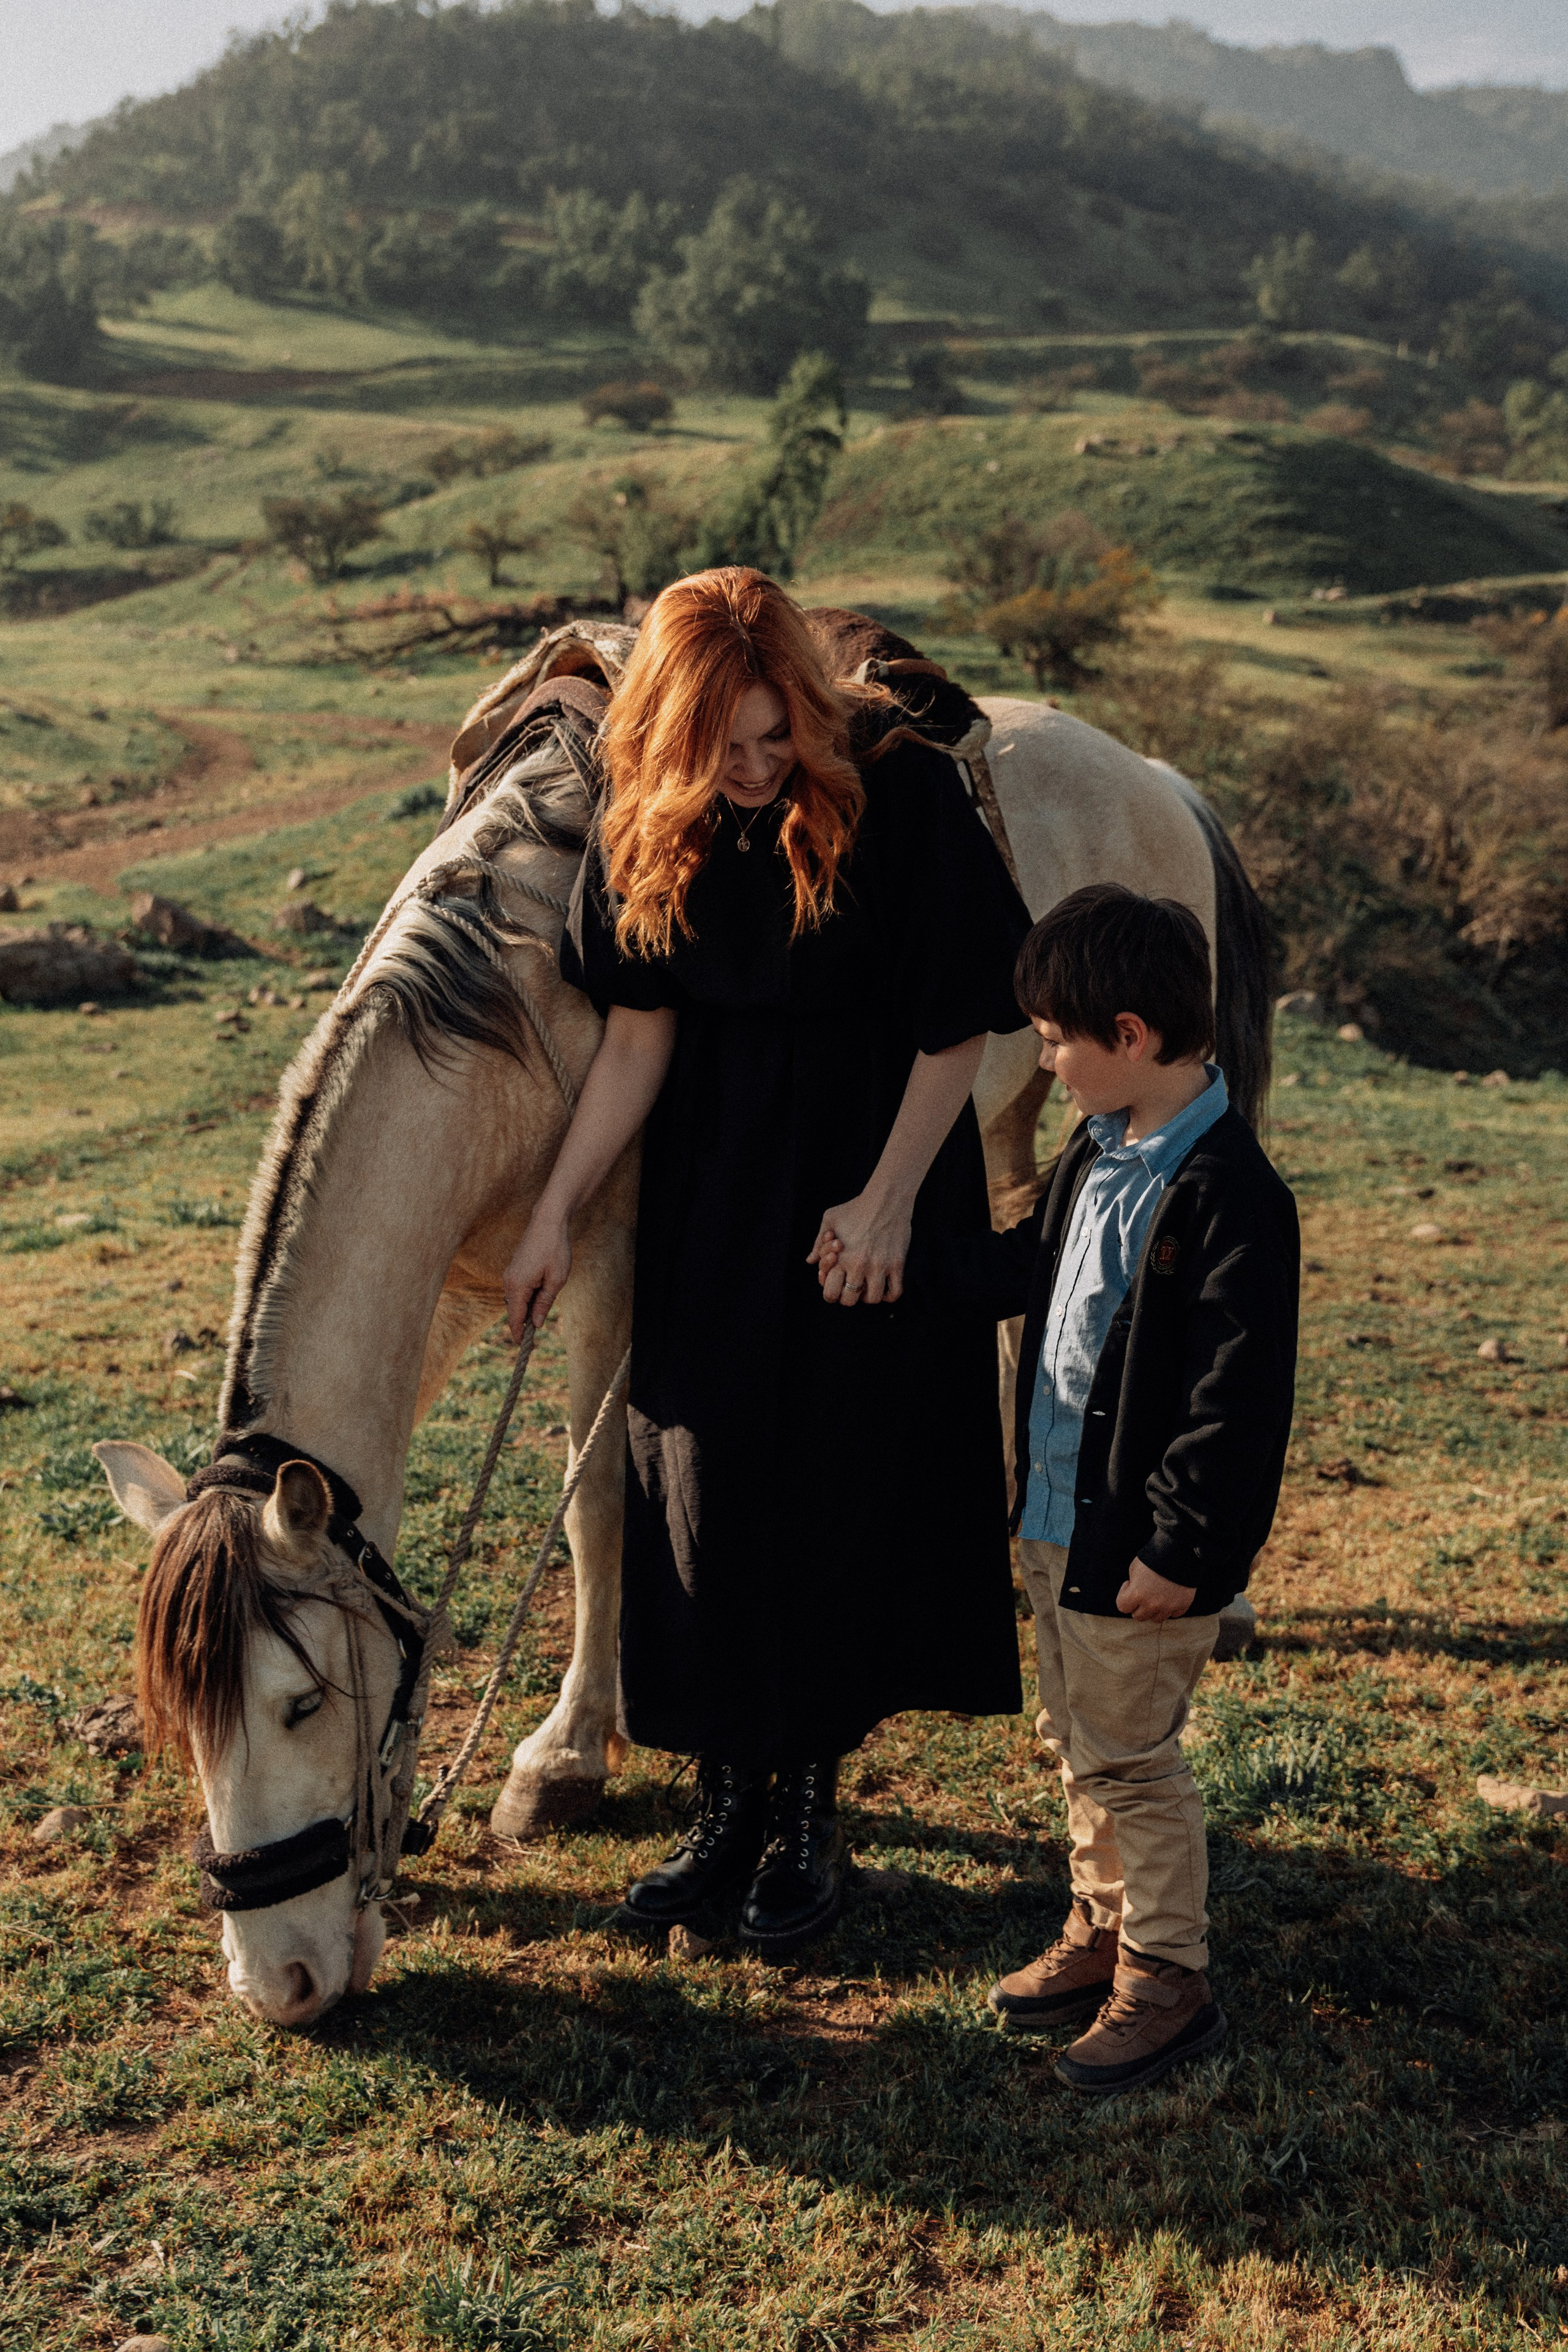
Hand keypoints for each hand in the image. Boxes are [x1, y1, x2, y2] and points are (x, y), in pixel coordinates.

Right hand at [503, 1210, 571, 1338]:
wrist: (548, 1222)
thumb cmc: (555, 1249)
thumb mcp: (556, 1280)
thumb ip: (544, 1303)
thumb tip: (536, 1323)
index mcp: (517, 1286)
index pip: (515, 1317)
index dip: (519, 1334)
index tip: (524, 1347)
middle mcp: (509, 1281)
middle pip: (514, 1310)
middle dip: (524, 1323)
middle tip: (537, 1336)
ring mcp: (510, 1274)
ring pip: (517, 1300)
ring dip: (528, 1308)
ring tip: (543, 1310)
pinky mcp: (514, 1268)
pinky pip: (518, 1290)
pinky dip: (527, 1297)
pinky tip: (541, 1293)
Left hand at [808, 1191, 912, 1305]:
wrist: (886, 1199)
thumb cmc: (855, 1208)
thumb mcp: (830, 1219)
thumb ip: (817, 1242)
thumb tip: (809, 1261)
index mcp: (839, 1257)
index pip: (830, 1292)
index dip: (831, 1292)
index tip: (836, 1282)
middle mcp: (858, 1265)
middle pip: (849, 1300)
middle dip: (848, 1297)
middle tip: (851, 1288)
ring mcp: (879, 1266)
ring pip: (873, 1299)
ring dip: (868, 1297)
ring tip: (868, 1286)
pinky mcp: (897, 1264)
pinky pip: (895, 1292)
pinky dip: (889, 1295)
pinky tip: (884, 1287)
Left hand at [1115, 1558, 1196, 1621]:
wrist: (1179, 1551)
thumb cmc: (1154, 1557)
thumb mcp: (1135, 1568)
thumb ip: (1132, 1584)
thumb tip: (1134, 1593)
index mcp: (1137, 1594)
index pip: (1122, 1607)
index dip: (1124, 1595)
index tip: (1130, 1585)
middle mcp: (1152, 1604)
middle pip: (1138, 1616)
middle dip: (1138, 1605)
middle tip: (1143, 1592)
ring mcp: (1168, 1607)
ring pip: (1156, 1619)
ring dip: (1154, 1610)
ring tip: (1157, 1595)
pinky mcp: (1182, 1606)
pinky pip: (1173, 1614)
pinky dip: (1170, 1608)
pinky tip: (1170, 1595)